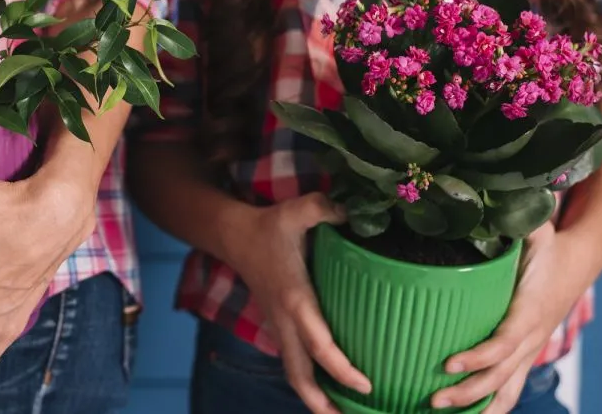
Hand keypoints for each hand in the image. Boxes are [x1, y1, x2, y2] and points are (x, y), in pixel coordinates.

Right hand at [225, 194, 371, 413]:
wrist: (235, 236)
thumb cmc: (269, 225)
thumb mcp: (296, 210)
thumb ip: (324, 208)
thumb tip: (358, 210)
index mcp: (294, 298)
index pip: (318, 343)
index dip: (341, 368)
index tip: (366, 385)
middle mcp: (285, 319)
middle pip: (300, 374)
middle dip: (321, 403)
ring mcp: (279, 326)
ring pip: (295, 373)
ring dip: (315, 398)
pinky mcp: (279, 326)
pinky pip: (294, 361)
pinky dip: (311, 380)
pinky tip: (332, 390)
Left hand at [431, 222, 583, 411]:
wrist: (579, 260)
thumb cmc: (549, 244)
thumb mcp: (534, 229)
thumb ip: (514, 220)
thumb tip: (483, 202)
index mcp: (529, 309)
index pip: (504, 342)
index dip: (478, 357)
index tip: (448, 363)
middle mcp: (531, 335)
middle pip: (501, 375)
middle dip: (468, 392)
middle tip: (432, 400)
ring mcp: (530, 348)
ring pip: (507, 388)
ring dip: (478, 406)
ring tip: (441, 412)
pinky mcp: (526, 352)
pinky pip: (510, 386)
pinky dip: (492, 405)